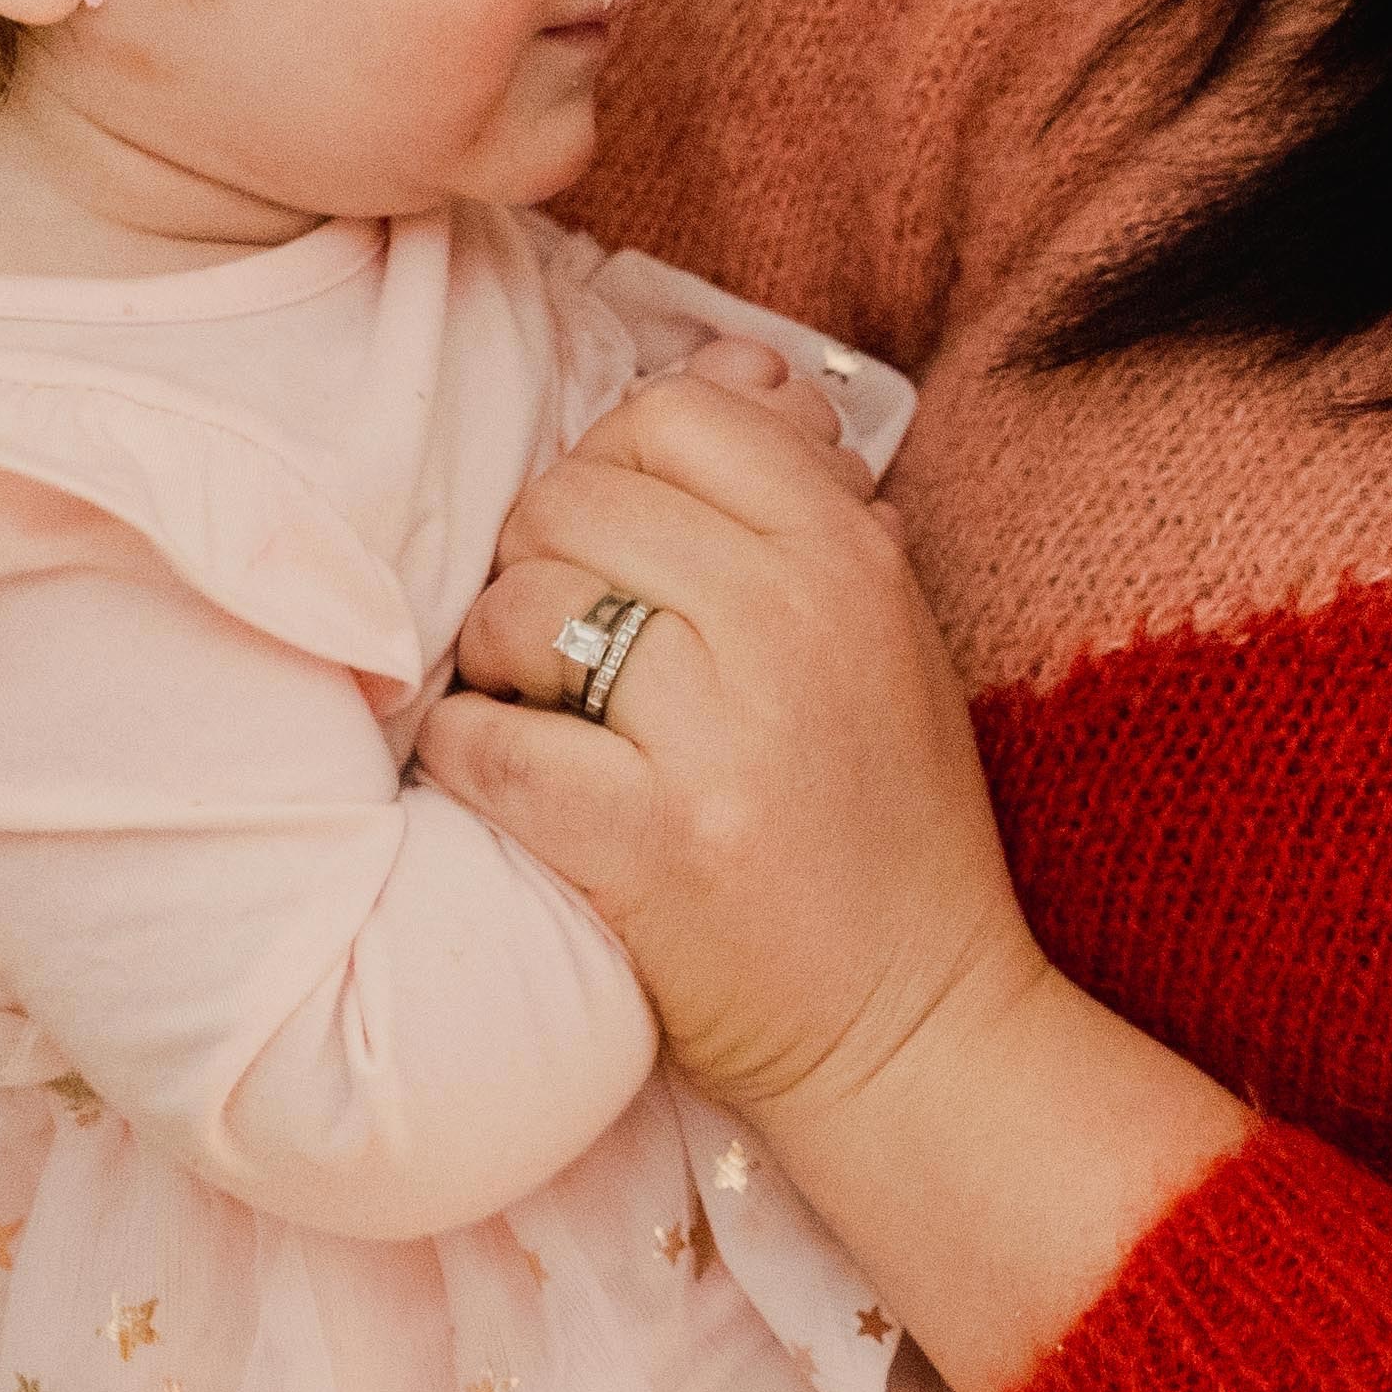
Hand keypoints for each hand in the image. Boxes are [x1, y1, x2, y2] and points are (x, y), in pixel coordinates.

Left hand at [422, 375, 1054, 1124]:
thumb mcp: (884, 635)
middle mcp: (795, 621)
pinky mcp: (651, 845)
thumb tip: (737, 364)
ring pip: (521, 606)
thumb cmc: (887, 828)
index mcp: (854, 556)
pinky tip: (516, 780)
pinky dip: (475, 757)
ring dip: (503, 662)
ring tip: (550, 715)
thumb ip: (808, 497)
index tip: (619, 554)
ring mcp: (722, 734)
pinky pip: (489, 742)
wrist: (917, 1027)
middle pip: (574, 499)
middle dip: (541, 565)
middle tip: (566, 646)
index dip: (613, 474)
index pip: (672, 417)